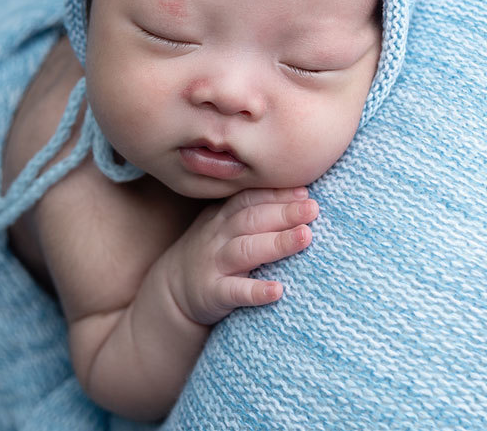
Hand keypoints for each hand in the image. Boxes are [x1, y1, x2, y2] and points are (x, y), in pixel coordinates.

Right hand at [163, 187, 318, 326]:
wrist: (173, 290)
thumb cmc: (213, 254)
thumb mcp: (225, 226)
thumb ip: (254, 212)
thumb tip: (303, 197)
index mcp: (224, 216)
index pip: (250, 198)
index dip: (276, 194)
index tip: (305, 193)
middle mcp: (218, 236)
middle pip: (252, 219)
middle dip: (283, 213)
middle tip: (313, 209)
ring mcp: (214, 264)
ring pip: (246, 250)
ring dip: (277, 243)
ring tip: (305, 237)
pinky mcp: (213, 293)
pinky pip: (235, 291)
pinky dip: (256, 291)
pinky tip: (278, 291)